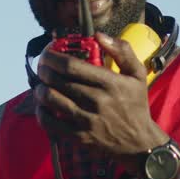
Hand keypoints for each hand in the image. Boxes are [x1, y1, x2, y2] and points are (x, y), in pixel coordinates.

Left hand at [35, 33, 168, 160]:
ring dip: (40, 90)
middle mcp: (97, 101)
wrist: (138, 143)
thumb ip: (122, 51)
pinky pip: (51, 124)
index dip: (53, 58)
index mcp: (110, 83)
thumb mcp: (138, 75)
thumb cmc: (135, 105)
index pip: (72, 66)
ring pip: (52, 100)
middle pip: (58, 81)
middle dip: (44, 71)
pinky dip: (42, 113)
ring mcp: (87, 120)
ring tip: (41, 85)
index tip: (47, 54)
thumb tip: (99, 35)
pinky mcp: (80, 137)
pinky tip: (43, 107)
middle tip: (41, 68)